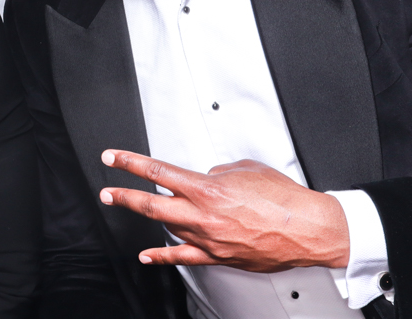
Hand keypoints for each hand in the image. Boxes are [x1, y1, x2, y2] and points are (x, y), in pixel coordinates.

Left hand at [98, 149, 349, 271]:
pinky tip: (147, 256)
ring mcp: (209, 239)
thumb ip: (216, 172)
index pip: (157, 172)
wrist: (310, 229)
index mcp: (207, 189)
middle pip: (151, 205)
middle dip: (124, 196)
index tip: (112, 158)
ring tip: (132, 207)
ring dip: (152, 217)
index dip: (130, 163)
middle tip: (107, 192)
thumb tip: (205, 177)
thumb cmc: (284, 198)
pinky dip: (162, 257)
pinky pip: (184, 258)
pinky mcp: (220, 256)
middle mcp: (203, 215)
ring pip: (168, 228)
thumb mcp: (244, 169)